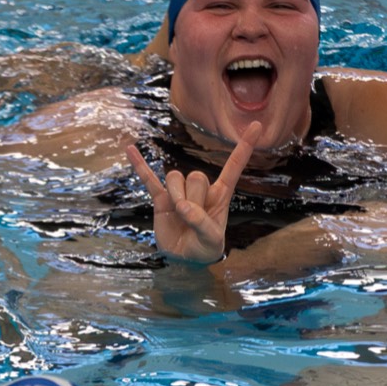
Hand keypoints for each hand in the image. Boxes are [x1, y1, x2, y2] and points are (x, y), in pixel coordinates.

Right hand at [122, 122, 261, 263]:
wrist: (185, 261)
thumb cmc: (205, 249)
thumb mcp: (212, 240)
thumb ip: (202, 223)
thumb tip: (182, 207)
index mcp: (220, 194)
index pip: (233, 166)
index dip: (244, 147)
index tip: (256, 125)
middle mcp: (201, 189)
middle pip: (196, 175)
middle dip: (193, 197)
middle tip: (192, 217)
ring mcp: (179, 192)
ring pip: (175, 177)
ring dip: (176, 195)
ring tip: (178, 214)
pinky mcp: (161, 199)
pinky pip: (149, 179)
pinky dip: (140, 165)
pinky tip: (130, 149)